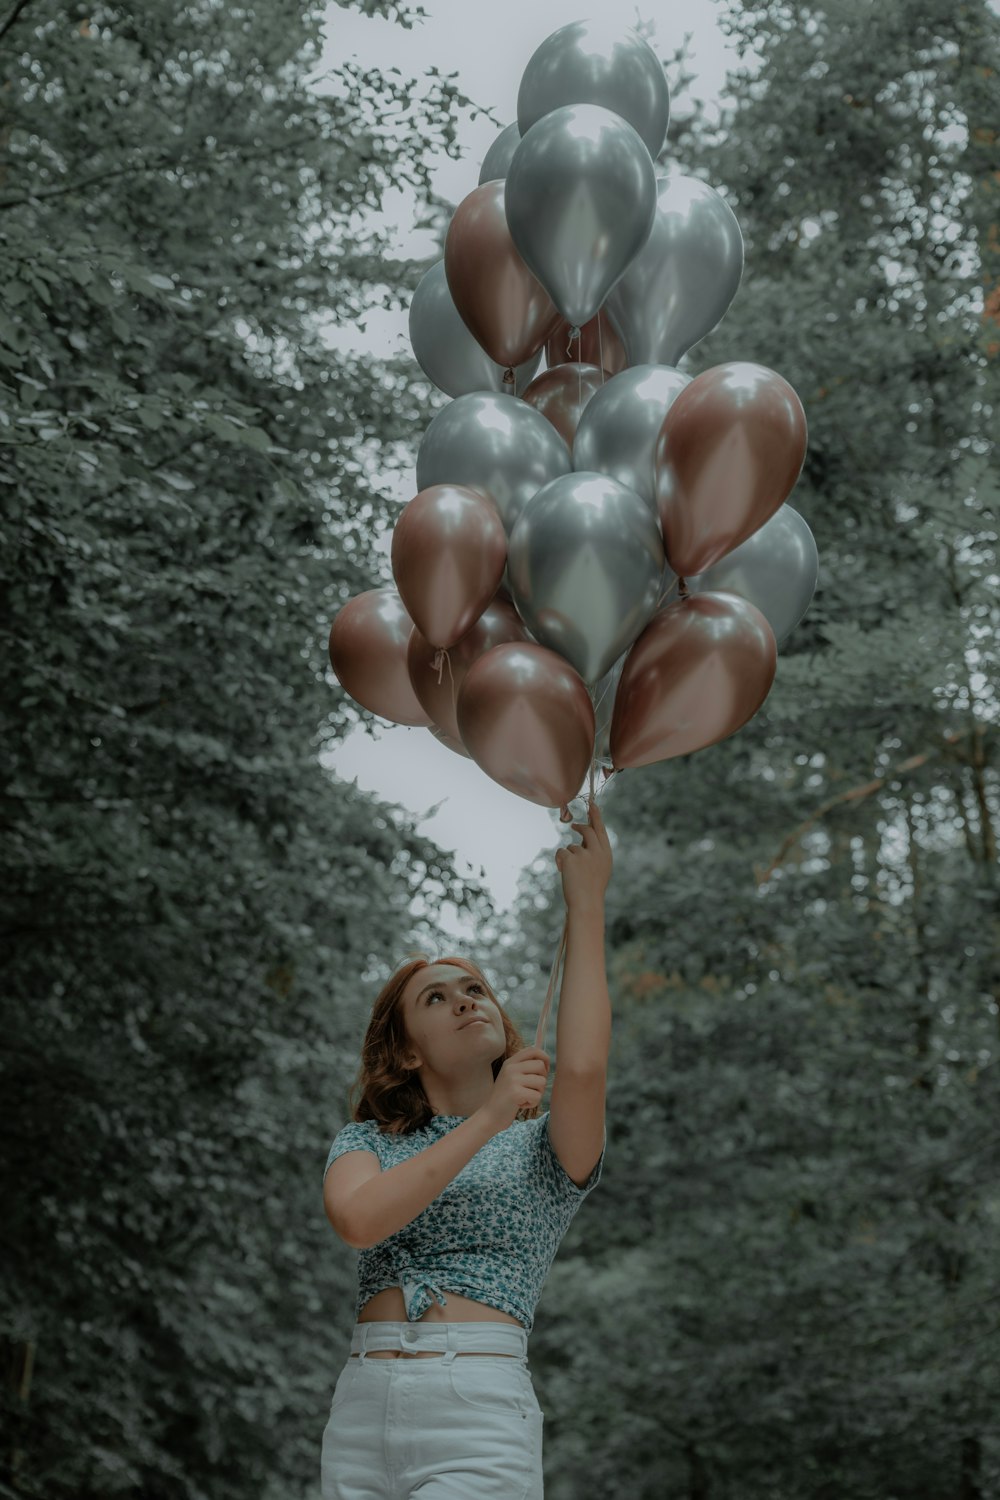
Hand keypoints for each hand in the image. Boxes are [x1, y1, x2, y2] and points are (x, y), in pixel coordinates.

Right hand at [483, 1047, 550, 1129]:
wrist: (490, 1115)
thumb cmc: (505, 1098)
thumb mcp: (511, 1077)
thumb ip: (524, 1067)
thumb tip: (545, 1060)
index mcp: (510, 1062)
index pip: (533, 1050)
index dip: (544, 1059)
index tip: (543, 1072)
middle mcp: (511, 1068)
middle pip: (540, 1066)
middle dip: (542, 1079)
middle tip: (532, 1089)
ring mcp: (512, 1079)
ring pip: (542, 1082)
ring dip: (537, 1093)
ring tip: (525, 1097)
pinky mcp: (515, 1092)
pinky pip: (537, 1096)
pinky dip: (533, 1103)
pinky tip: (521, 1104)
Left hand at [554, 796, 611, 912]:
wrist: (586, 903)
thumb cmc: (592, 888)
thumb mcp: (599, 868)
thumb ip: (594, 852)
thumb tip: (582, 838)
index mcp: (606, 854)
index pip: (601, 830)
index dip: (596, 816)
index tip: (593, 803)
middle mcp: (597, 851)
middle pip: (588, 831)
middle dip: (581, 827)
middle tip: (575, 826)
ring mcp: (585, 854)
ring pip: (572, 846)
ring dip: (569, 856)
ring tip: (572, 873)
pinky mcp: (571, 858)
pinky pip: (562, 852)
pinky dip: (560, 860)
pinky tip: (564, 871)